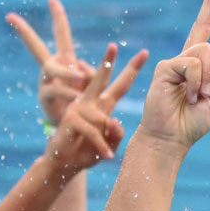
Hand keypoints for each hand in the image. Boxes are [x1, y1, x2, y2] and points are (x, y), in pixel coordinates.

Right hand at [8, 0, 95, 125]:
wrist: (76, 133)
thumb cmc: (86, 107)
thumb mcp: (95, 87)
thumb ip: (93, 74)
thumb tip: (81, 66)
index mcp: (66, 62)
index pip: (62, 35)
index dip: (58, 17)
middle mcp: (51, 69)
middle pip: (36, 47)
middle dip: (23, 32)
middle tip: (10, 17)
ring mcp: (45, 82)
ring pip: (50, 68)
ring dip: (66, 72)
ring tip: (79, 78)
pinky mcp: (44, 98)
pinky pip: (54, 90)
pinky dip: (66, 91)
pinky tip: (76, 95)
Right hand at [45, 43, 147, 178]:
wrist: (64, 164)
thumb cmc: (87, 152)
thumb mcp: (109, 144)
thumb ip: (116, 134)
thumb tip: (113, 121)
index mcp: (102, 105)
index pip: (120, 85)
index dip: (132, 70)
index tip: (145, 53)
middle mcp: (89, 102)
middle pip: (100, 78)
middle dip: (107, 61)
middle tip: (113, 45)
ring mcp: (78, 108)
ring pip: (102, 119)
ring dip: (104, 140)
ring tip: (102, 153)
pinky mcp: (70, 119)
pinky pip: (93, 131)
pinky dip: (100, 146)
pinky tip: (107, 157)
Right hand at [131, 0, 209, 159]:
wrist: (170, 137)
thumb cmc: (192, 123)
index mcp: (209, 72)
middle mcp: (192, 61)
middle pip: (206, 31)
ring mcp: (178, 61)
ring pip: (207, 52)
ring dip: (207, 79)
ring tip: (196, 97)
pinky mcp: (166, 65)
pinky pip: (193, 62)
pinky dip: (196, 81)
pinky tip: (188, 95)